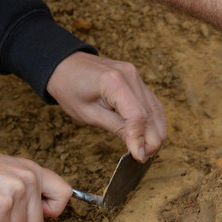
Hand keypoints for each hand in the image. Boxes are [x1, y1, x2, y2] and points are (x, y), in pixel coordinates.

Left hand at [46, 51, 165, 161]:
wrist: (64, 65)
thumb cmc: (70, 88)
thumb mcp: (88, 114)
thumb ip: (117, 129)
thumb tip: (138, 149)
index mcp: (113, 82)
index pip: (137, 116)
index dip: (140, 139)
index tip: (139, 156)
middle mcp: (130, 76)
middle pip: (152, 114)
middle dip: (151, 140)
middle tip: (143, 157)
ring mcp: (136, 77)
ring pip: (157, 111)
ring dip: (155, 133)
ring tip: (146, 149)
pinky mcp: (138, 81)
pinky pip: (153, 104)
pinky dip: (153, 122)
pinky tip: (148, 135)